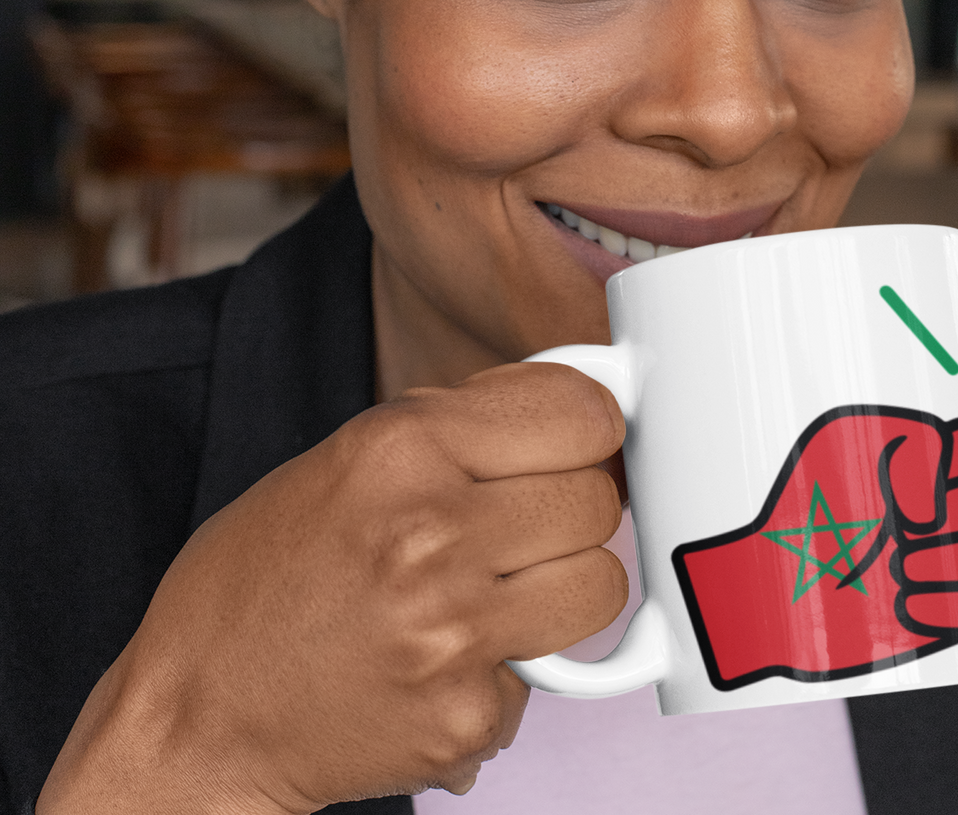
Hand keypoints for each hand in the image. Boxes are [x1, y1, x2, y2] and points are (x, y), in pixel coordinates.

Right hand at [38, 362, 625, 813]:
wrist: (198, 716)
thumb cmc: (263, 578)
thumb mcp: (347, 457)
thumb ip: (458, 425)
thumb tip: (569, 400)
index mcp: (399, 449)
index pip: (581, 412)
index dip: (589, 425)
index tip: (578, 441)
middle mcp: (431, 533)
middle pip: (598, 498)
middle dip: (573, 506)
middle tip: (524, 522)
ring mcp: (453, 631)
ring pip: (601, 584)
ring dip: (566, 584)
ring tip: (502, 587)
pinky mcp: (467, 713)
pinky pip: (556, 670)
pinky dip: (520, 663)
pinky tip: (455, 655)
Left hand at [674, 406, 957, 687]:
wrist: (771, 575)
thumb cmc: (801, 502)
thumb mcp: (839, 442)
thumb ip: (904, 442)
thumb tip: (931, 514)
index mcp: (924, 460)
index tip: (925, 470)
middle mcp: (944, 509)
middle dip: (954, 514)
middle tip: (897, 526)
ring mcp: (947, 563)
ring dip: (944, 563)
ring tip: (891, 566)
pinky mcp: (943, 617)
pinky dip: (948, 608)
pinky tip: (899, 604)